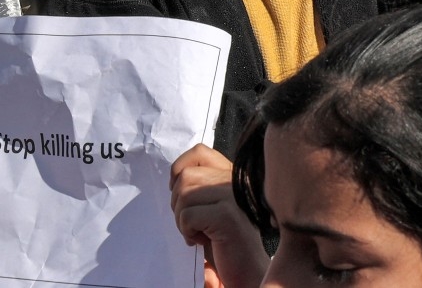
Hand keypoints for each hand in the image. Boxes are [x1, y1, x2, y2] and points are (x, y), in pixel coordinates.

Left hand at [171, 145, 267, 287]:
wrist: (248, 270)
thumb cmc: (226, 240)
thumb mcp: (213, 205)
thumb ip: (201, 184)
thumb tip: (173, 175)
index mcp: (232, 174)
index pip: (199, 152)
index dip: (180, 169)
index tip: (181, 195)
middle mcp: (235, 180)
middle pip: (185, 176)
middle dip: (178, 204)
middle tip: (193, 224)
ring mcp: (232, 195)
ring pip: (183, 195)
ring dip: (182, 220)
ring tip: (198, 232)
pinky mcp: (227, 215)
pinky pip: (187, 216)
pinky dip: (186, 232)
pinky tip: (202, 241)